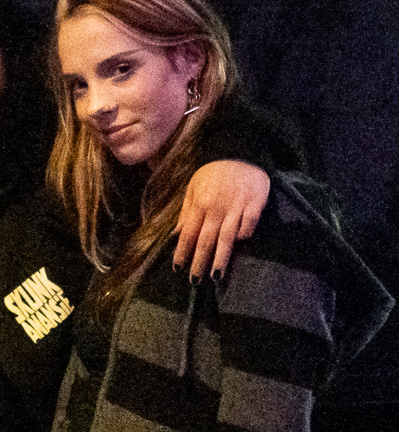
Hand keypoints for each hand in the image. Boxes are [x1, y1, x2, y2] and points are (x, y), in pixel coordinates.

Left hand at [174, 159, 269, 281]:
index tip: (178, 269)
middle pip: (206, 240)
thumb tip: (177, 233)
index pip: (188, 234)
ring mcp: (237, 206)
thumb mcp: (194, 187)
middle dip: (199, 262)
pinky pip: (250, 223)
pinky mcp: (255, 203)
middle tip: (194, 281)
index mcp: (199, 204)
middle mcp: (217, 208)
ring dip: (221, 258)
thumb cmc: (214, 172)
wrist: (240, 151)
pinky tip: (241, 246)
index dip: (182, 252)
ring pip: (227, 237)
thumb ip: (186, 211)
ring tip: (216, 276)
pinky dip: (246, 234)